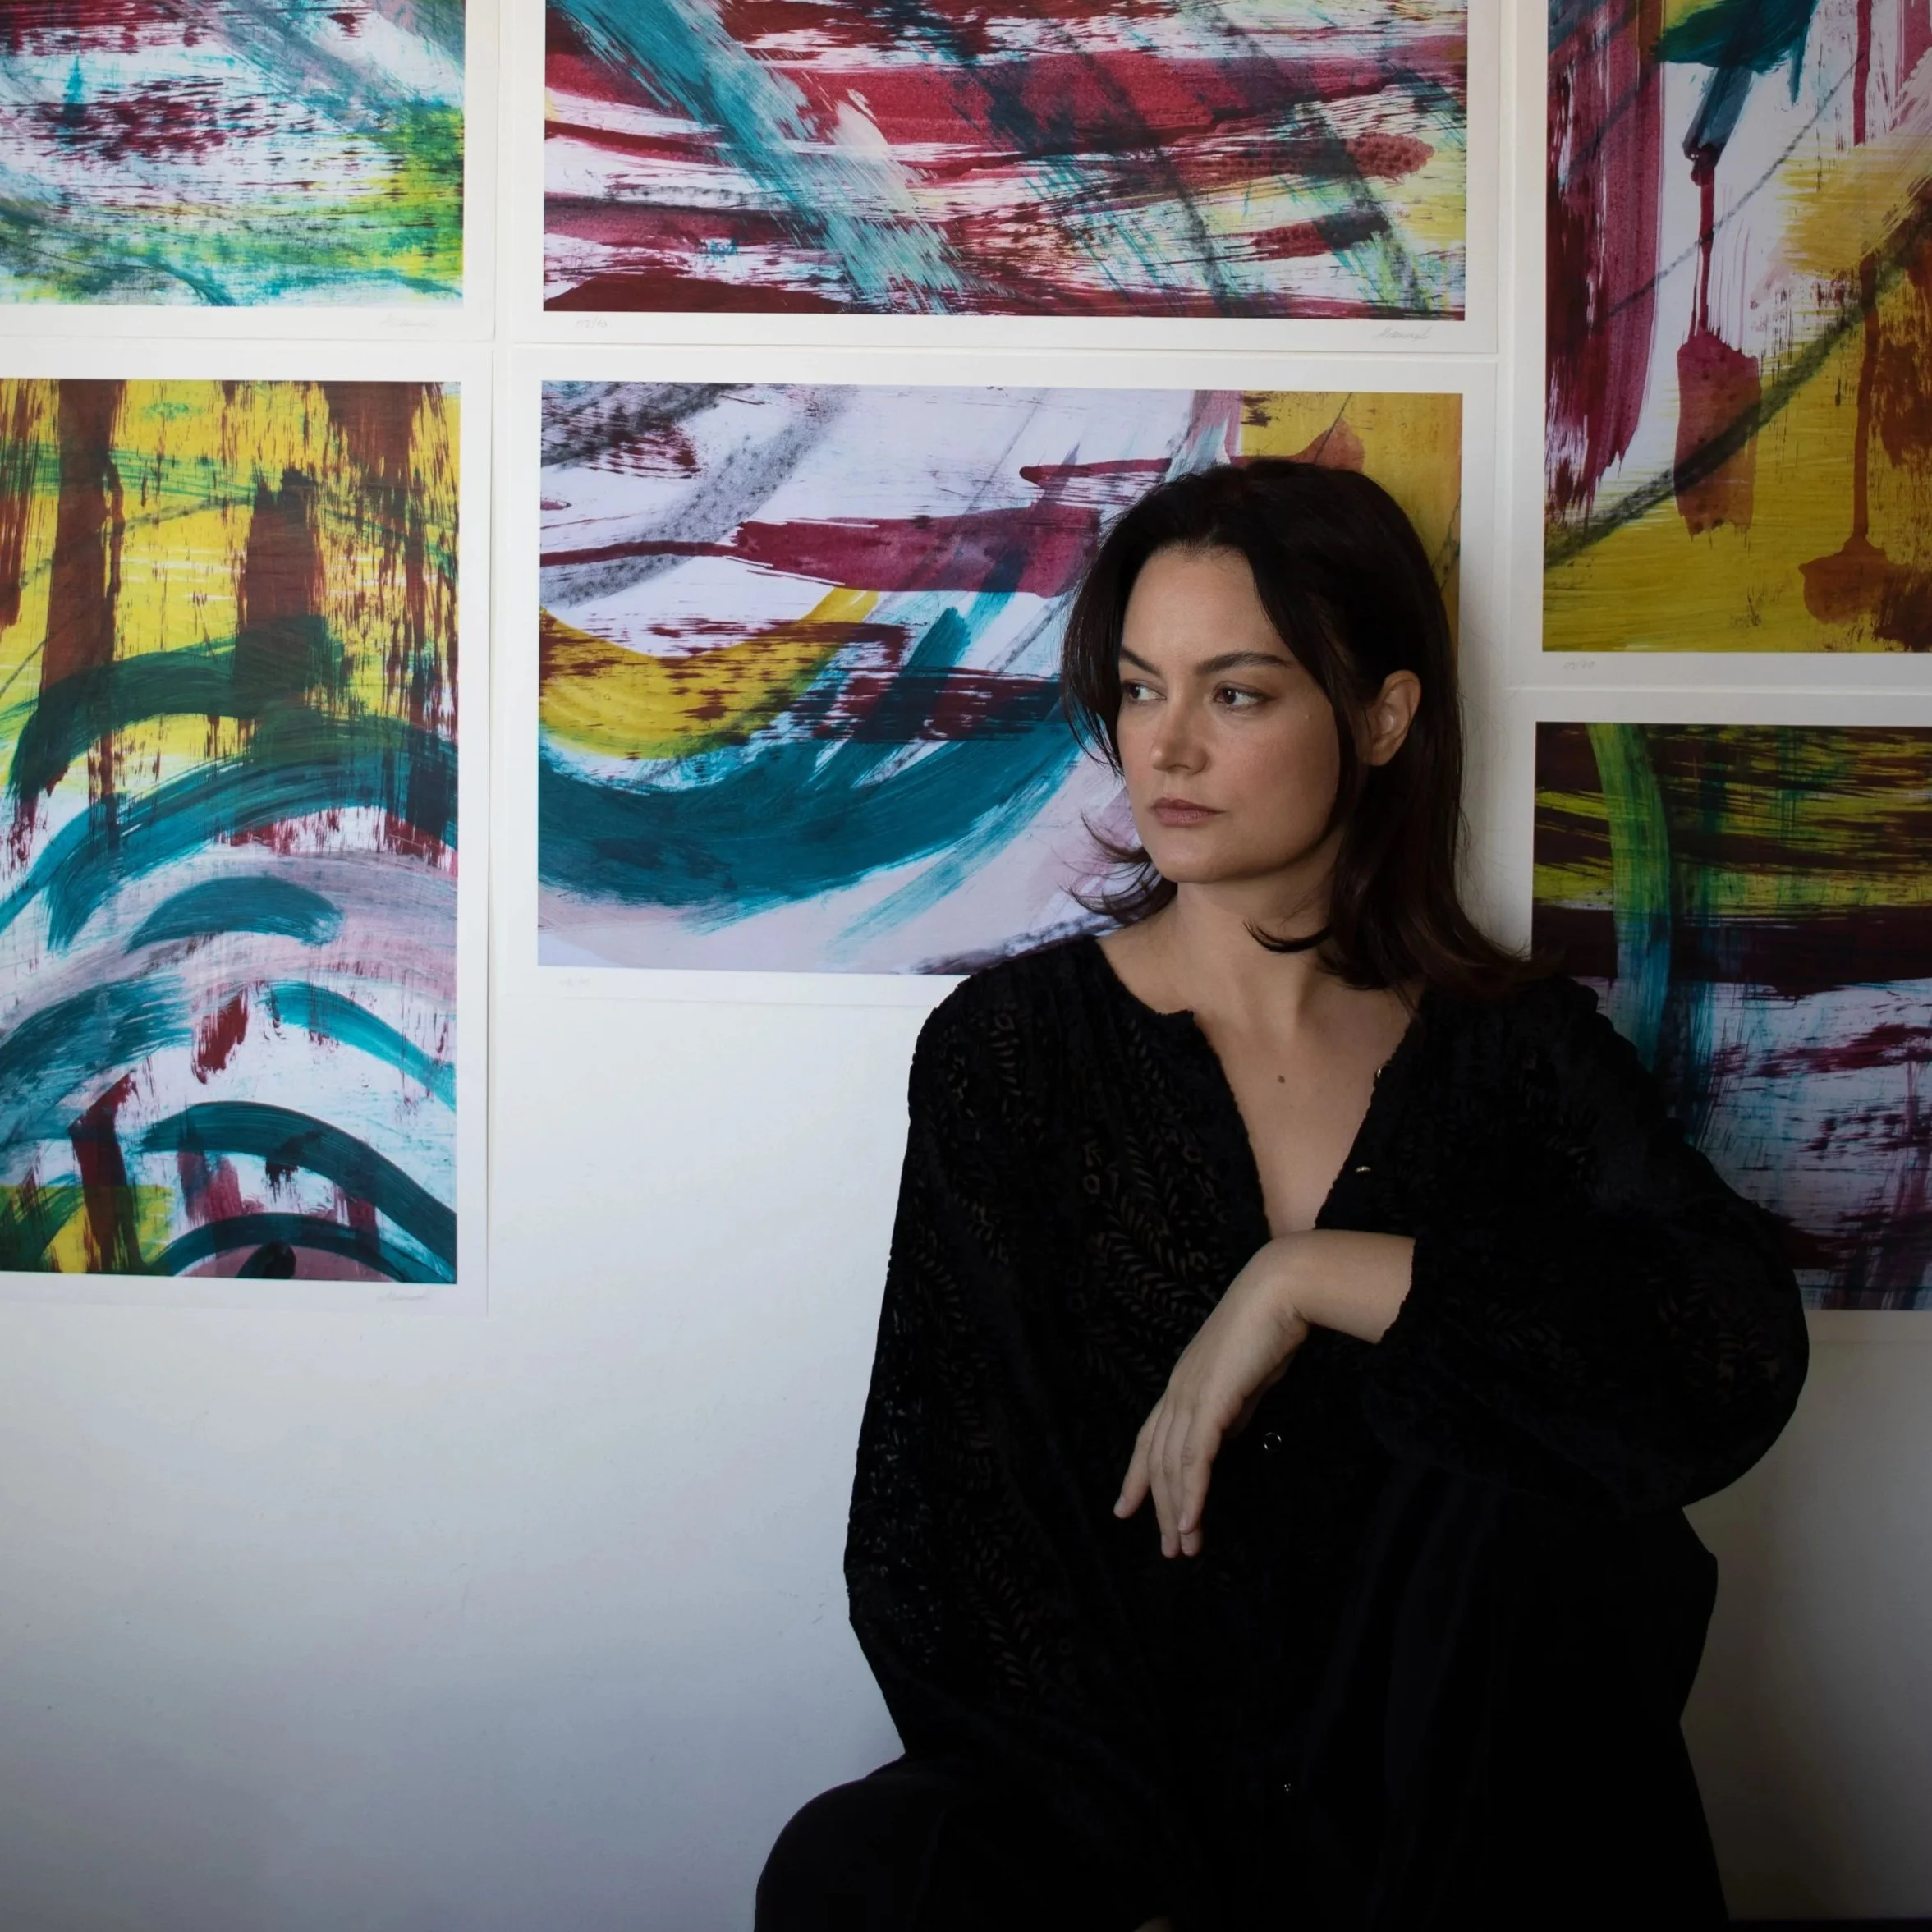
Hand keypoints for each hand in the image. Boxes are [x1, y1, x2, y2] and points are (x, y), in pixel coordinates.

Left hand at [1113, 1231, 1414, 1557]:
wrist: (1280, 1293)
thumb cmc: (1267, 1330)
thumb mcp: (1243, 1380)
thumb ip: (1229, 1408)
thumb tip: (1222, 1434)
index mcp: (1182, 1385)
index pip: (1150, 1439)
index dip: (1137, 1476)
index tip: (1127, 1508)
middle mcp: (1177, 1392)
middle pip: (1158, 1461)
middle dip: (1160, 1507)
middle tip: (1170, 1548)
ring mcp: (1190, 1395)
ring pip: (1172, 1466)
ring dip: (1176, 1511)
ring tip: (1183, 1547)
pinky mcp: (1210, 1401)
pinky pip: (1195, 1458)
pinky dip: (1191, 1495)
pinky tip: (1191, 1522)